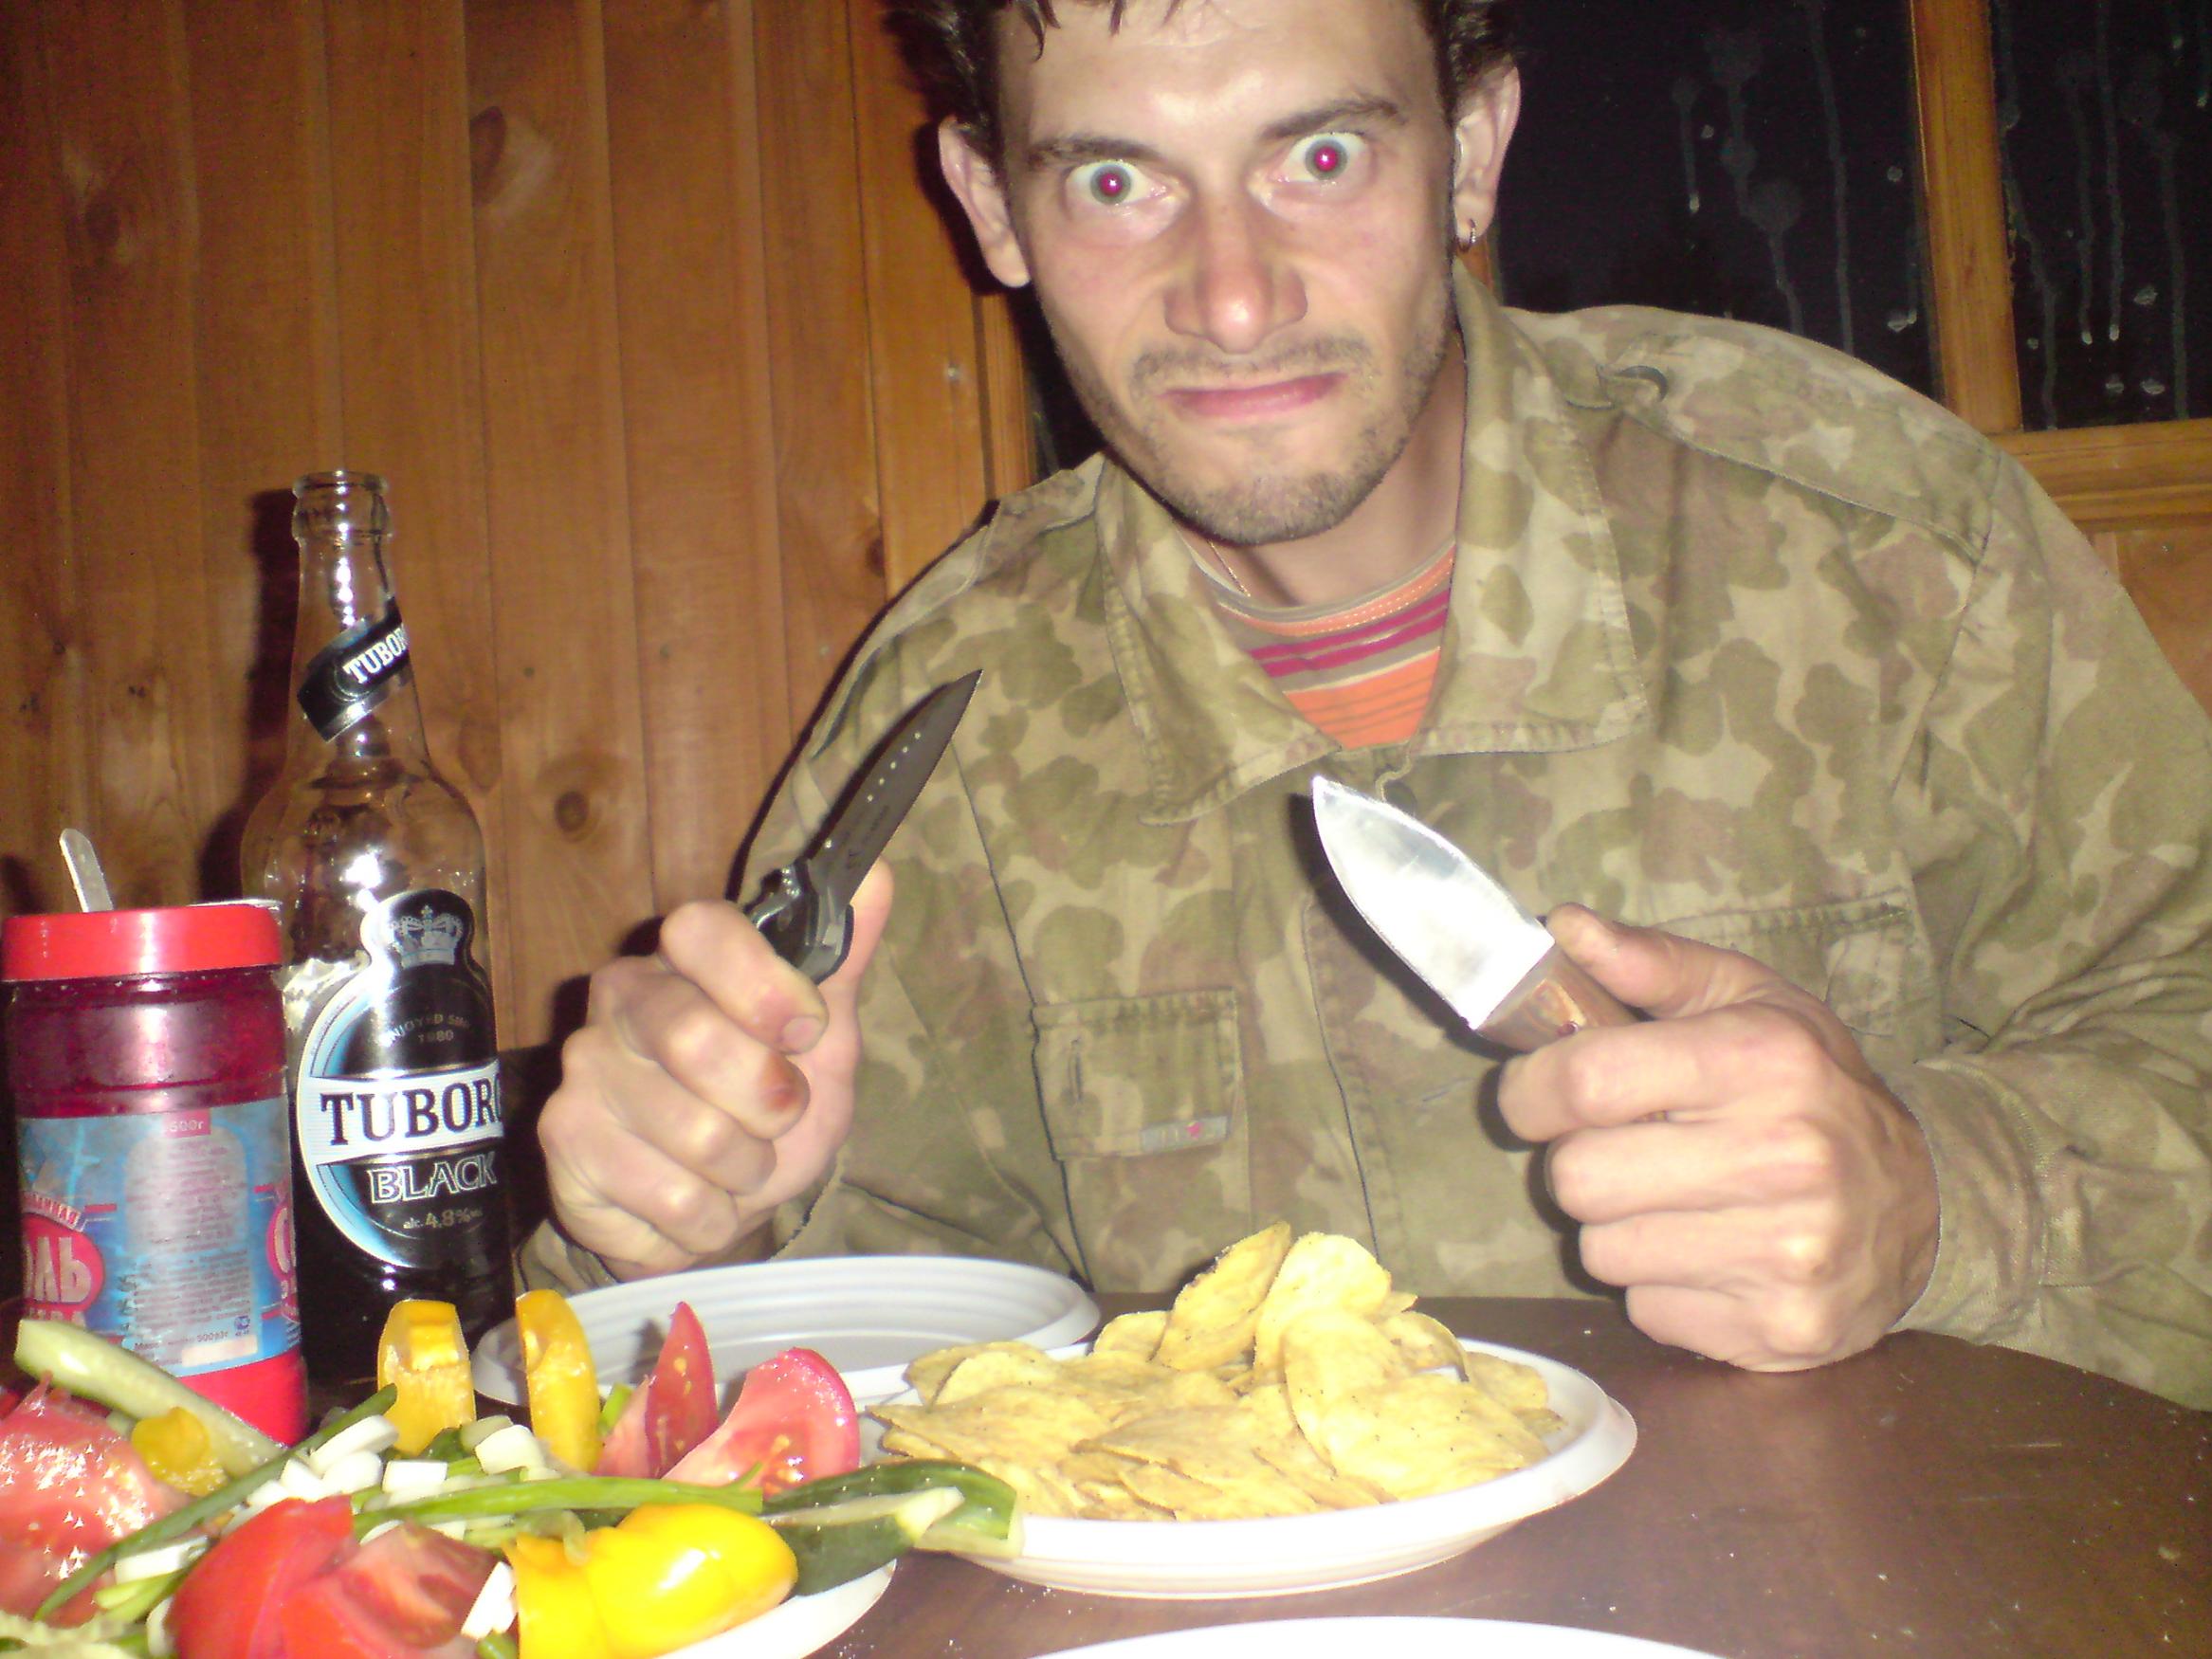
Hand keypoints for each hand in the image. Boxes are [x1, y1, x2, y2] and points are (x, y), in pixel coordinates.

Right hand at [539, 864, 892, 1278]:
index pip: (702, 929)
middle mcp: (620, 998)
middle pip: (697, 1038)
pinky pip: (673, 1199)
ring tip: (737, 1165)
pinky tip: (698, 1203)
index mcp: (683, 956)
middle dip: (771, 1101)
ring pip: (697, 1135)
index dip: (765, 987)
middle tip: (778, 1117)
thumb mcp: (820, 1038)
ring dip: (748, 1169)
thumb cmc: (765, 1108)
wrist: (712, 1207)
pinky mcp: (565, 1145)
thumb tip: (877, 872)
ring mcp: (584, 1071)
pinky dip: (712, 1218)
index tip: (808, 1030)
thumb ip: (840, 959)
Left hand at [1497, 905, 1938, 1370]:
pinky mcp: (1780, 1329)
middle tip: (1628, 1151)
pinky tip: (1713, 1255)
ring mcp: (1786, 1252)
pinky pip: (1647, 1311)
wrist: (1927, 1205)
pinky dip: (1663, 1287)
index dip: (1530, 1092)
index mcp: (1763, 1060)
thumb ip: (1650, 964)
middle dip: (1583, 1163)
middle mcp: (1781, 1156)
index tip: (1533, 1097)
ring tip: (1678, 1202)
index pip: (1585, 1083)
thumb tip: (1562, 925)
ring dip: (1620, 1228)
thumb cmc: (1814, 1089)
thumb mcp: (1750, 1003)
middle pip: (1577, 1178)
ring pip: (1602, 1252)